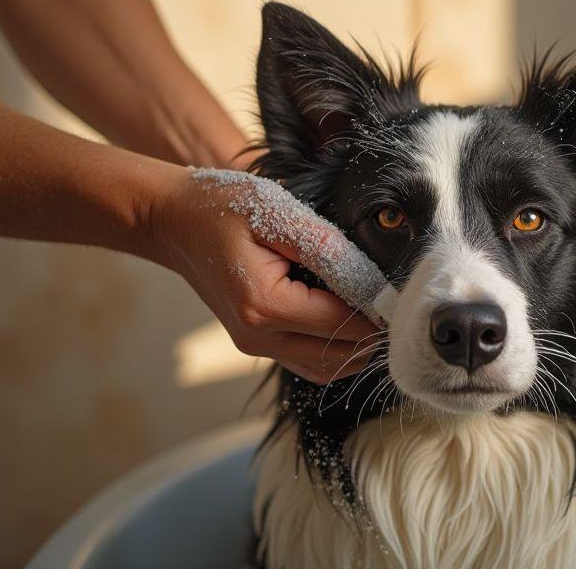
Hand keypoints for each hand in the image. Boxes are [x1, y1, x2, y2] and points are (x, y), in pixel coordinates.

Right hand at [150, 167, 379, 382]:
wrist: (172, 220)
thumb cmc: (222, 206)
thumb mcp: (277, 212)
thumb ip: (327, 249)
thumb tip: (373, 282)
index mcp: (264, 305)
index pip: (342, 324)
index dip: (378, 311)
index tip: (402, 290)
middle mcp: (258, 337)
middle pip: (339, 355)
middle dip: (372, 333)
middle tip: (395, 302)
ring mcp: (254, 346)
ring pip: (326, 368)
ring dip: (355, 346)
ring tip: (374, 309)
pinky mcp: (255, 343)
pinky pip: (308, 361)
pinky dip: (334, 348)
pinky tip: (348, 318)